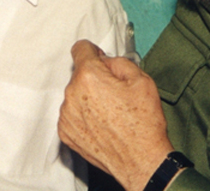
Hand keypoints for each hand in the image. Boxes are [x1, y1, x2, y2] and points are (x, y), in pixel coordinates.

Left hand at [59, 40, 174, 190]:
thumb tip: (106, 61)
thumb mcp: (142, 79)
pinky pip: (72, 114)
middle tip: (116, 92)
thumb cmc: (143, 124)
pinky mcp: (66, 133)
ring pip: (75, 94)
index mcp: (90, 76)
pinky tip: (102, 124)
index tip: (98, 57)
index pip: (81, 49)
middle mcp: (73, 94)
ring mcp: (67, 115)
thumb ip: (119, 61)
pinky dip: (84, 115)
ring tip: (110, 112)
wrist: (140, 160)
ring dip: (88, 97)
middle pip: (80, 74)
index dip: (93, 51)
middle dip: (95, 78)